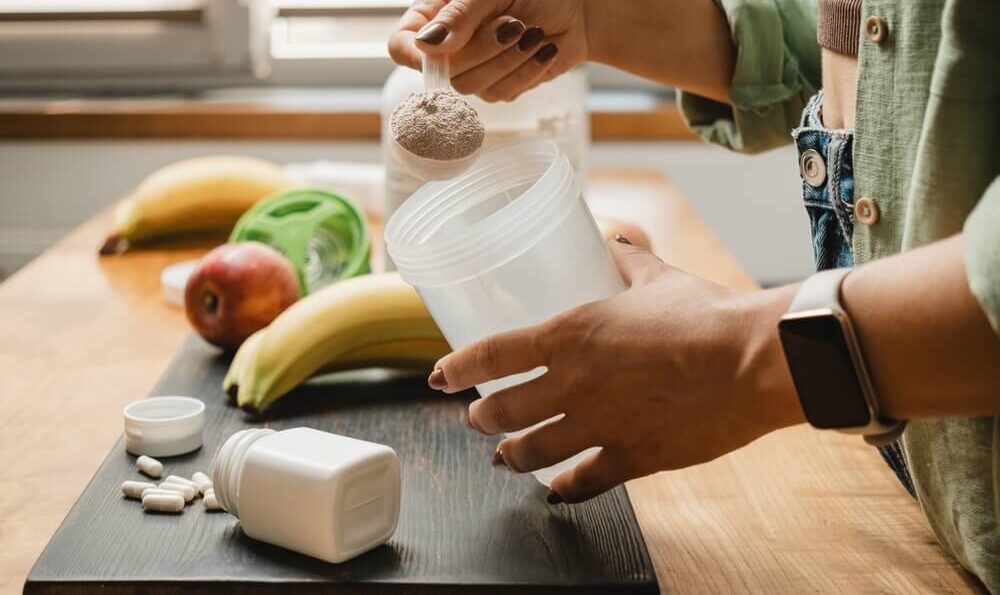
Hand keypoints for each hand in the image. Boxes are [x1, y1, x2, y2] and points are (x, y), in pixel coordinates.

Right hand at [388, 0, 589, 101]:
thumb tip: (426, 45)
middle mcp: (448, 46)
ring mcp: (473, 69)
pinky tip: (544, 50)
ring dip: (509, 60)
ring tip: (533, 33)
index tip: (442, 51)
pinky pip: (502, 93)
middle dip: (484, 50)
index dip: (414, 55)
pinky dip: (527, 71)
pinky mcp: (498, 86)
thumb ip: (460, 16)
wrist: (577, 7)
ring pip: (473, 88)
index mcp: (434, 16)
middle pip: (444, 72)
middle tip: (514, 24)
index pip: (402, 45)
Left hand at [428, 237, 803, 502]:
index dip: (457, 367)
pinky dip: (565, 489)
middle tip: (476, 419)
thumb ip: (628, 260)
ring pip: (531, 453)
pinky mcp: (631, 457)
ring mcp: (598, 426)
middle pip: (502, 412)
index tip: (439, 376)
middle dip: (480, 419)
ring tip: (503, 459)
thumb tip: (616, 240)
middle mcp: (572, 385)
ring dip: (510, 457)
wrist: (752, 360)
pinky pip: (584, 481)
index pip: (492, 355)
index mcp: (570, 336)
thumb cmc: (705, 314)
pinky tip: (557, 492)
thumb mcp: (656, 278)